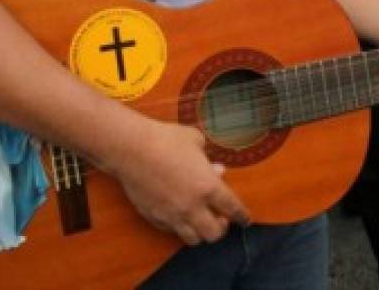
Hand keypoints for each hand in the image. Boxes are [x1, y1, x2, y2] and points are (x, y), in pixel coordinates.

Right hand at [108, 119, 248, 245]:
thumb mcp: (196, 141)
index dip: (242, 216)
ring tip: (201, 220)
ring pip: (193, 239)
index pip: (232, 209)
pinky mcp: (155, 218)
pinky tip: (179, 216)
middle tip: (221, 218)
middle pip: (214, 233)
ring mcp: (173, 216)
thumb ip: (209, 159)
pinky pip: (172, 231)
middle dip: (222, 228)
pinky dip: (180, 228)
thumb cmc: (167, 139)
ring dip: (201, 232)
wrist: (132, 149)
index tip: (246, 220)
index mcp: (209, 187)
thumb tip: (217, 170)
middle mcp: (193, 207)